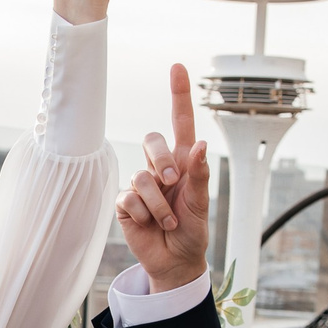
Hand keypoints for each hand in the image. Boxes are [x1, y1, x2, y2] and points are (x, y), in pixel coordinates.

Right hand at [116, 64, 210, 290]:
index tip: (178, 67)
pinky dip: (144, 213)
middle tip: (173, 181)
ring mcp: (141, 184)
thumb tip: (202, 144)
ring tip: (168, 221)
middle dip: (162, 159)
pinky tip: (150, 224)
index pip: (180, 121)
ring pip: (142, 176)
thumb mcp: (201, 204)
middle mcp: (161, 168)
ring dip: (158, 202)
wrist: (175, 261)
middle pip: (153, 140)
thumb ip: (201, 175)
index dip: (179, 94)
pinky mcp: (126, 204)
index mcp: (184, 162)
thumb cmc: (193, 231)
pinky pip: (129, 197)